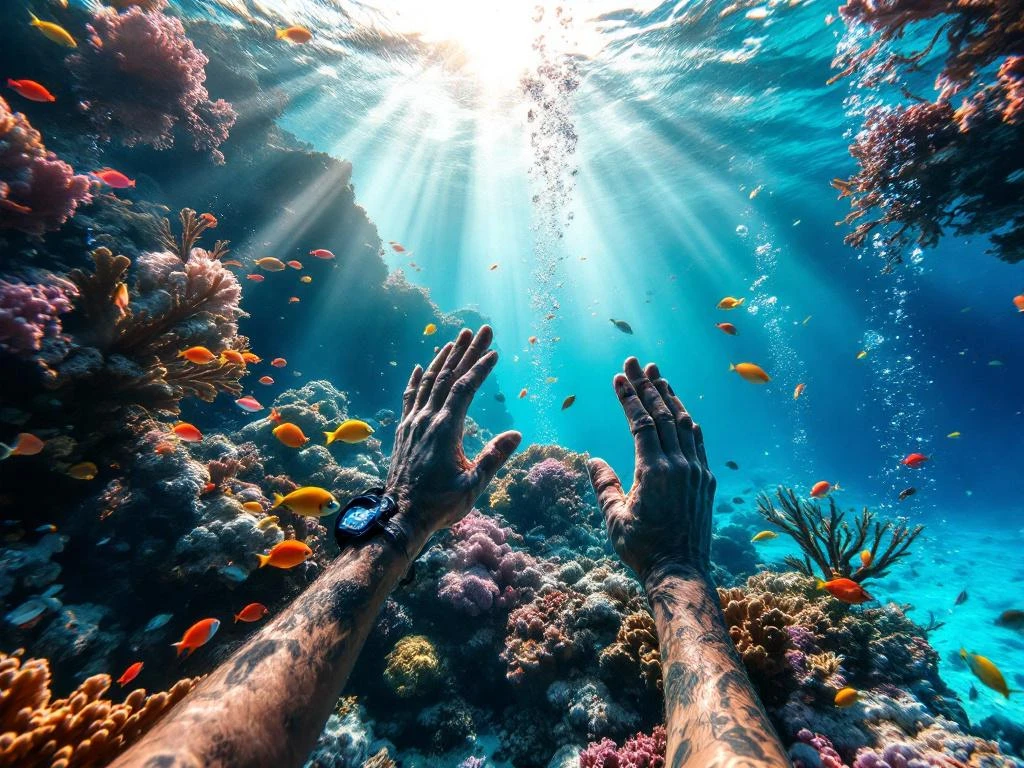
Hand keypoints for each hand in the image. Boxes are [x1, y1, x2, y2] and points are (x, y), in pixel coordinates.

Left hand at [385, 326, 521, 549]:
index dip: (480, 368)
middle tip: (480, 329)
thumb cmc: (439, 505)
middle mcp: (426, 419)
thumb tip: (516, 434)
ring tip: (455, 339)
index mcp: (446, 429)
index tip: (494, 352)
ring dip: (442, 358)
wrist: (400, 516)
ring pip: (428, 381)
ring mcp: (412, 423)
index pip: (465, 388)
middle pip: (448, 376)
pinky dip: (416, 379)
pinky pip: (409, 397)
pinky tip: (419, 366)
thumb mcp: (473, 486)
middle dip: (465, 351)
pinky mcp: (403, 430)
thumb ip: (493, 458)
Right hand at [587, 358, 715, 582]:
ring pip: (683, 423)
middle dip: (647, 386)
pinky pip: (697, 442)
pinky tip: (680, 411)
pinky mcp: (706, 481)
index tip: (618, 378)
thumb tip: (592, 459)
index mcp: (654, 471)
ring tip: (658, 376)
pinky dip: (686, 421)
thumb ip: (605, 484)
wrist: (681, 571)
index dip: (629, 397)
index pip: (641, 422)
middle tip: (635, 363)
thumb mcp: (615, 517)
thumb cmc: (642, 549)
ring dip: (669, 398)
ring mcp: (696, 472)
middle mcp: (679, 465)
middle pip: (662, 415)